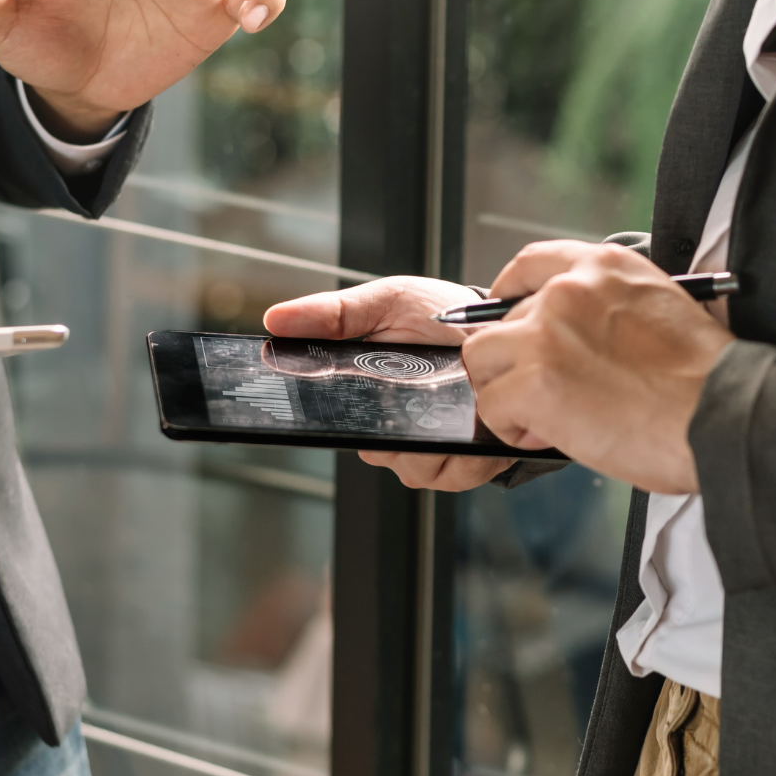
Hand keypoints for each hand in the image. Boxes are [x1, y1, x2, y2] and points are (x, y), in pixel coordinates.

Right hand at [264, 276, 516, 491]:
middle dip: (381, 423)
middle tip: (401, 389)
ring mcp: (424, 451)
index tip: (317, 401)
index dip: (312, 415)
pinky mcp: (461, 464)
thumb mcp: (385, 302)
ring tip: (446, 394)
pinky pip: (449, 474)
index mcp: (359, 395)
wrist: (502, 327)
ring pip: (408, 466)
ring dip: (425, 434)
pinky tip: (472, 417)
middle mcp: (388, 430)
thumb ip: (332, 313)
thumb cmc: (439, 315)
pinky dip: (461, 448)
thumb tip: (272, 319)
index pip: (323, 419)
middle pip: (367, 446)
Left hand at [462, 242, 735, 493]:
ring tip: (547, 419)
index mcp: (605, 268)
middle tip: (552, 397)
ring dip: (507, 393)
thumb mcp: (659, 311)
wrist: (721, 415)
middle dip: (517, 363)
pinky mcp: (533, 380)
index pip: (532, 262)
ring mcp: (545, 333)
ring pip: (484, 360)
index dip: (508, 290)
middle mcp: (568, 290)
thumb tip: (573, 341)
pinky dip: (513, 428)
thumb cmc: (704, 380)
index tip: (504, 311)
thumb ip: (608, 311)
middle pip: (502, 321)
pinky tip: (551, 436)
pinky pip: (492, 406)